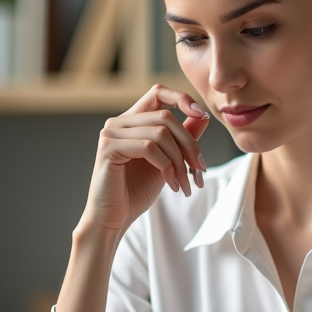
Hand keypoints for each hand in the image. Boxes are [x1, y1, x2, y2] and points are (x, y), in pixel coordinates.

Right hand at [82, 85, 209, 234]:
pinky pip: (149, 147)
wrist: (113, 219)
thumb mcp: (167, 161)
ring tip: (185, 184)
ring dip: (180, 161)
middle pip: (166, 117)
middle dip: (189, 144)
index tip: (201, 115)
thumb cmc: (136, 191)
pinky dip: (167, 166)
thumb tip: (202, 116)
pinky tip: (171, 184)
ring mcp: (111, 133)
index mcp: (132, 121)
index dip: (182, 98)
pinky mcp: (109, 148)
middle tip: (199, 170)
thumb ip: (181, 138)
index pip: (158, 92)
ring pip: (160, 133)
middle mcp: (119, 122)